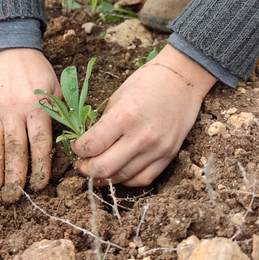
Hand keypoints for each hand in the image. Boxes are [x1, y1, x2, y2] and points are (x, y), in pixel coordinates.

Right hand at [0, 49, 60, 201]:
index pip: (39, 143)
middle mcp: (13, 111)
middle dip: (14, 176)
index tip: (39, 185)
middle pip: (14, 149)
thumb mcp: (56, 88)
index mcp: (36, 107)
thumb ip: (60, 113)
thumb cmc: (36, 70)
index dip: (40, 166)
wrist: (10, 46)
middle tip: (13, 198)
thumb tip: (70, 141)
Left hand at [72, 45, 216, 186]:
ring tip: (97, 169)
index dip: (78, 149)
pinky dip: (126, 179)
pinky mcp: (168, 156)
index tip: (76, 146)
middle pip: (103, 168)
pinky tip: (118, 171)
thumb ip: (103, 124)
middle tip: (81, 164)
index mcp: (124, 116)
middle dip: (86, 169)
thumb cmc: (147, 83)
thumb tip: (87, 146)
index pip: (91, 146)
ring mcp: (157, 149)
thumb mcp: (117, 97)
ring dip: (104, 176)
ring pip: (121, 177)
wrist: (182, 80)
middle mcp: (141, 136)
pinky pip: (142, 179)